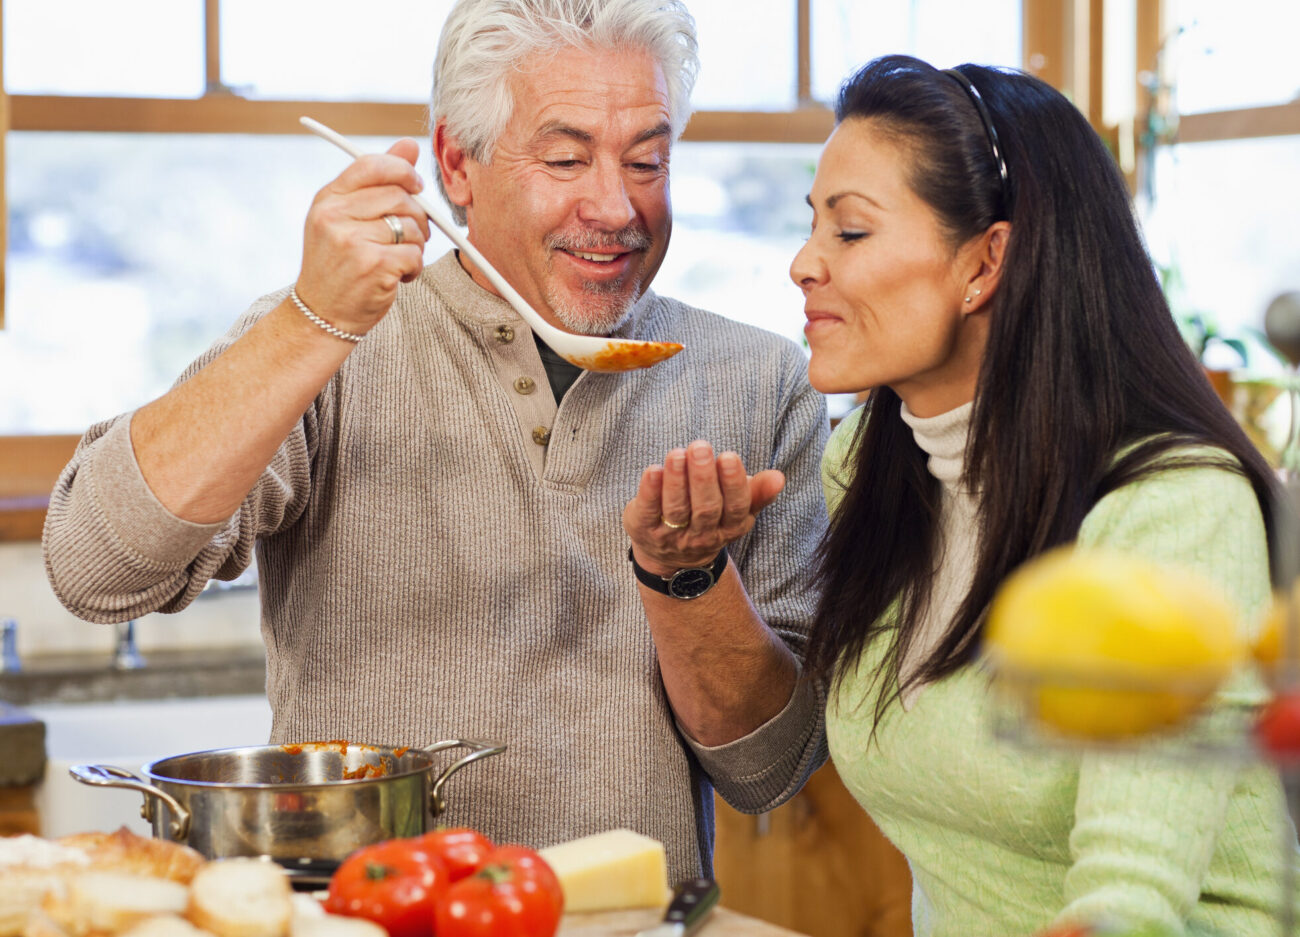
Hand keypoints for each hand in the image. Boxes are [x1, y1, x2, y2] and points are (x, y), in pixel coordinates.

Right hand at [295, 138, 431, 334]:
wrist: (322, 314)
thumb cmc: (339, 264)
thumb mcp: (346, 218)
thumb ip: (377, 181)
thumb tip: (410, 144)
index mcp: (328, 199)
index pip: (372, 165)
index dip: (403, 171)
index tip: (415, 187)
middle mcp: (335, 216)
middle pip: (400, 196)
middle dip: (417, 216)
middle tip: (411, 235)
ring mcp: (353, 241)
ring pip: (411, 227)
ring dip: (416, 245)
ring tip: (398, 258)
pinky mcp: (373, 266)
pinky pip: (415, 255)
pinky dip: (414, 267)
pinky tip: (398, 276)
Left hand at [623, 440, 784, 577]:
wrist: (672, 556)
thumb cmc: (712, 517)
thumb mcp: (738, 509)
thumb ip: (758, 492)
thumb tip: (780, 477)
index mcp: (730, 527)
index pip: (735, 507)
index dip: (732, 483)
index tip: (728, 456)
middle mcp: (702, 535)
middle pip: (705, 508)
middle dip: (703, 477)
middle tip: (701, 446)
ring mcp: (672, 536)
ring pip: (676, 509)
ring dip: (676, 480)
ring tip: (678, 453)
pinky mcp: (644, 530)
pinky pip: (648, 510)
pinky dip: (650, 491)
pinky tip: (653, 470)